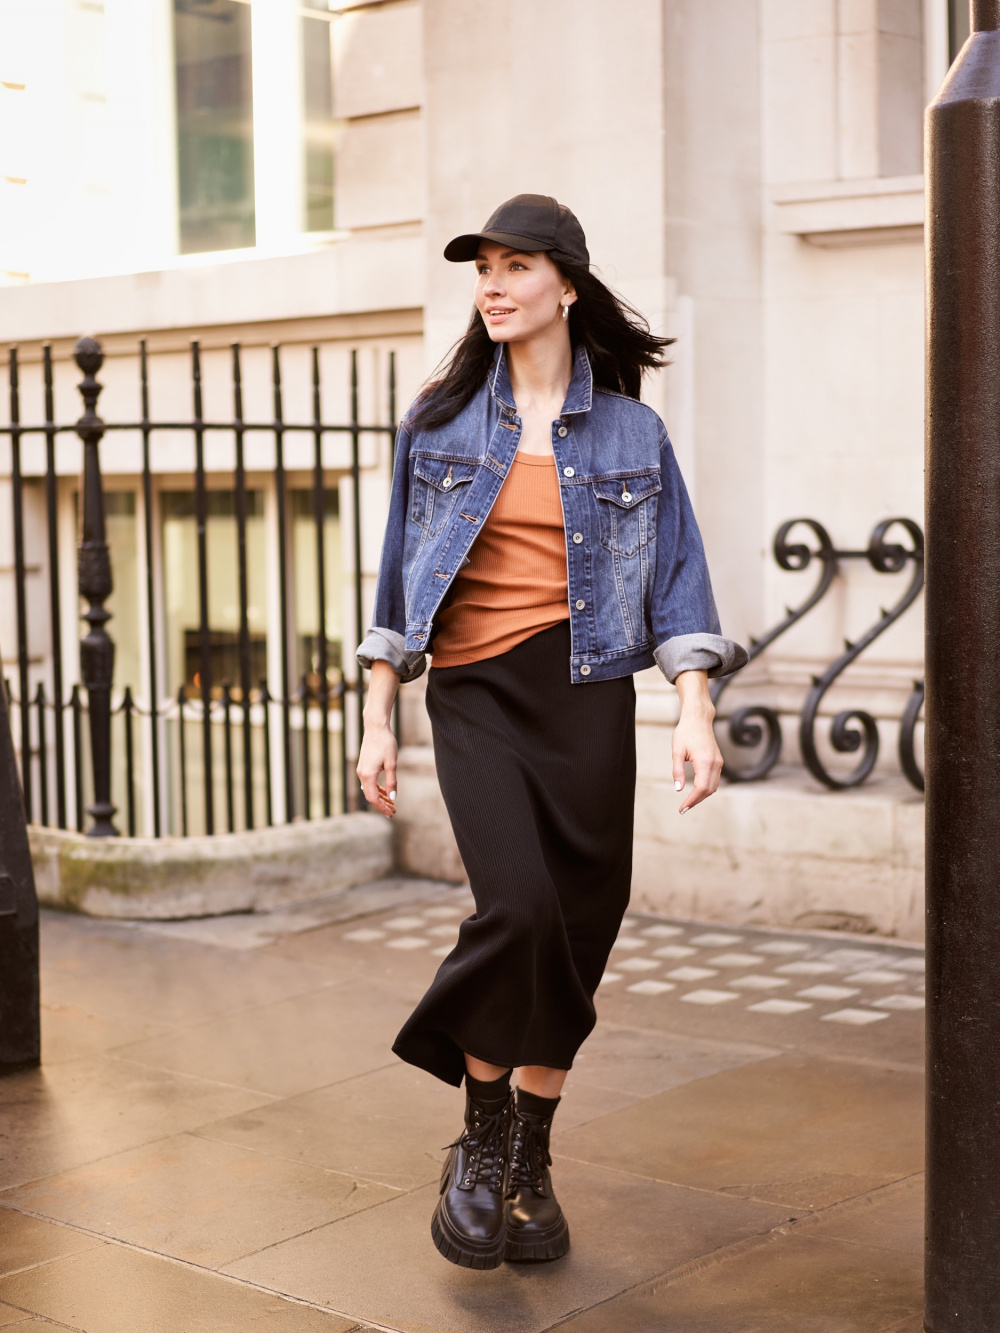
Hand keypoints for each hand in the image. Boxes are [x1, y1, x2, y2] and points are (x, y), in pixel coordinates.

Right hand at [356, 723, 397, 817]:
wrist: (376, 727)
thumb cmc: (385, 743)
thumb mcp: (392, 763)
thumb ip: (392, 781)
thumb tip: (393, 797)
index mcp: (368, 775)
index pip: (374, 798)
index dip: (382, 807)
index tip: (391, 813)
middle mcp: (361, 774)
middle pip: (370, 796)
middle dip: (381, 804)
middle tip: (393, 811)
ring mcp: (361, 770)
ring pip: (369, 789)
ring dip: (380, 797)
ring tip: (391, 803)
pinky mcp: (363, 766)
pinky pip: (369, 782)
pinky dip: (377, 788)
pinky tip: (385, 790)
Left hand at [672, 669, 722, 813]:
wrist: (698, 718)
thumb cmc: (685, 732)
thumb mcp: (677, 751)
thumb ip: (677, 771)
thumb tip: (678, 789)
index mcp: (705, 761)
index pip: (701, 788)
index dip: (692, 800)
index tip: (682, 808)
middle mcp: (715, 764)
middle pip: (708, 790)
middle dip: (696, 801)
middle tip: (683, 809)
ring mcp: (719, 762)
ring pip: (713, 786)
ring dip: (702, 796)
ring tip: (688, 802)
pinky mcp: (718, 761)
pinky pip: (715, 780)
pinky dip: (707, 788)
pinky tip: (696, 791)